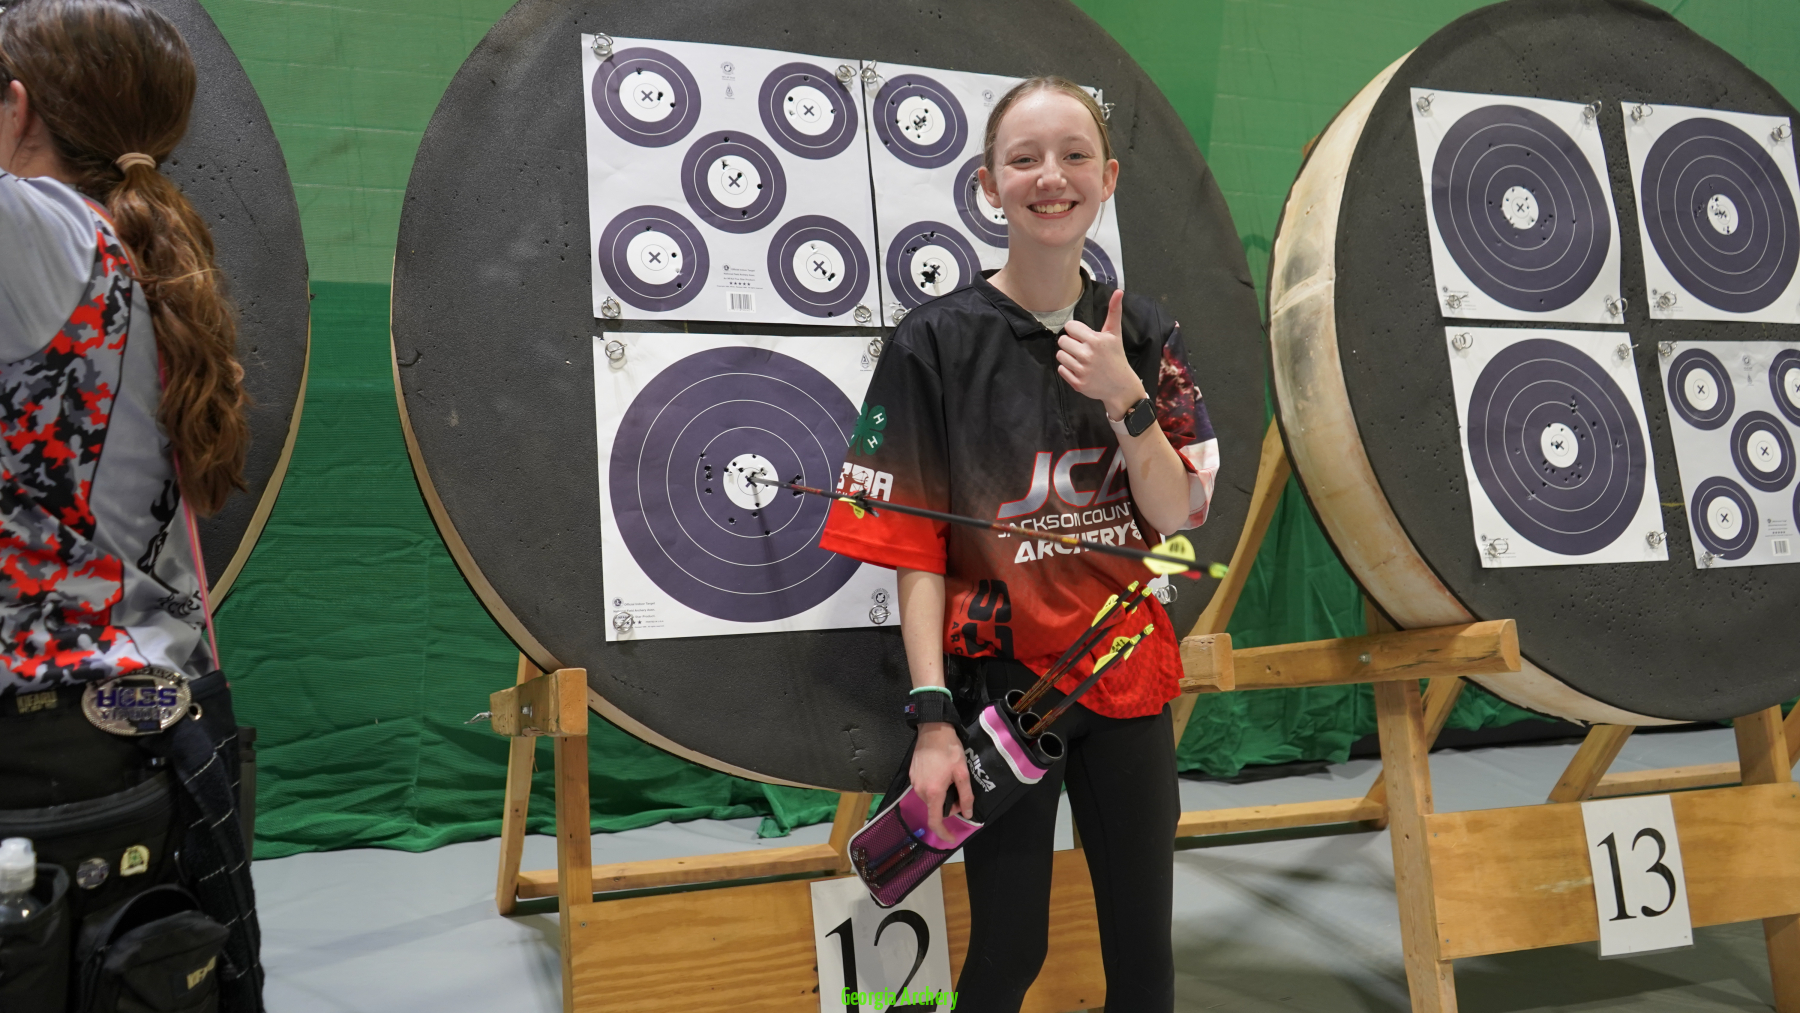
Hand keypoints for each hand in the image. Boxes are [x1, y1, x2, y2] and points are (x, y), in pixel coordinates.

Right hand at [909, 722, 972, 840]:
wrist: (932, 729)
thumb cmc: (949, 750)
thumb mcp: (962, 772)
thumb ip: (965, 795)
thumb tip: (967, 814)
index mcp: (933, 792)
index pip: (935, 821)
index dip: (943, 833)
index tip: (951, 838)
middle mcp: (920, 791)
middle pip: (935, 809)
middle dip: (948, 806)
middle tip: (960, 791)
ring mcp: (914, 783)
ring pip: (930, 799)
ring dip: (941, 796)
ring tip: (951, 780)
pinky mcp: (912, 775)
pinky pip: (924, 789)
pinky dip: (934, 788)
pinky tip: (941, 773)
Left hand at [1058, 289, 1144, 419]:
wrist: (1121, 386)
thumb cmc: (1116, 356)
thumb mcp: (1115, 334)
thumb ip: (1114, 312)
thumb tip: (1118, 291)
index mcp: (1095, 340)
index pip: (1070, 327)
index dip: (1075, 331)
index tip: (1084, 337)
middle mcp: (1088, 355)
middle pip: (1062, 341)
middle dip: (1070, 344)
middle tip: (1082, 349)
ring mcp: (1082, 370)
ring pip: (1060, 355)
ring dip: (1068, 356)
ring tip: (1081, 360)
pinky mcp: (1078, 383)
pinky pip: (1061, 370)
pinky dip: (1068, 370)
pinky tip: (1080, 370)